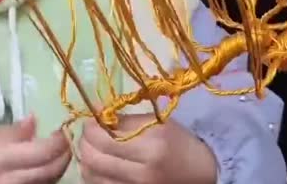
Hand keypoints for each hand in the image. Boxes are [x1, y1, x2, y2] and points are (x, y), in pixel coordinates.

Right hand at [0, 115, 71, 183]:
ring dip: (59, 166)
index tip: (63, 130)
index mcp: (3, 159)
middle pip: (51, 170)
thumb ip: (16, 130)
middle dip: (65, 155)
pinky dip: (49, 177)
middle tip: (67, 142)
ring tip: (60, 153)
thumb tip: (35, 119)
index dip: (59, 141)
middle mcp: (12, 180)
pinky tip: (48, 166)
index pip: (44, 152)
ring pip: (50, 181)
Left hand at [79, 114, 216, 183]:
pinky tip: (101, 164)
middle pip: (93, 158)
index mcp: (151, 145)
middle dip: (84, 143)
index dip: (89, 127)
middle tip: (89, 134)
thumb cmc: (179, 142)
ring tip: (95, 148)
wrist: (201, 173)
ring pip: (91, 175)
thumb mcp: (156, 123)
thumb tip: (94, 110)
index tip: (91, 120)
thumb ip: (124, 119)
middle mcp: (142, 171)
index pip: (103, 138)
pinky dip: (94, 174)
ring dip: (87, 159)